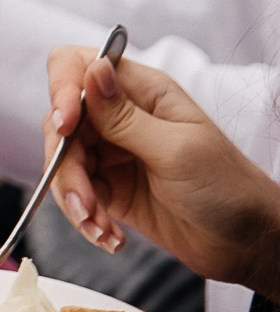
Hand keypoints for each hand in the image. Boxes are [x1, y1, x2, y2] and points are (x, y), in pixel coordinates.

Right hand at [46, 46, 279, 295]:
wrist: (249, 244)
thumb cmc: (228, 189)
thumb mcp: (176, 150)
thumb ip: (124, 116)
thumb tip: (91, 67)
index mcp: (141, 91)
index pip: (79, 66)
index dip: (62, 90)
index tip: (65, 126)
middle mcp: (121, 116)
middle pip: (63, 122)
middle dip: (65, 163)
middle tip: (86, 203)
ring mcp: (115, 154)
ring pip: (66, 161)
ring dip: (74, 198)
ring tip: (100, 228)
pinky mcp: (113, 189)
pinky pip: (80, 195)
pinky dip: (86, 218)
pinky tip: (110, 237)